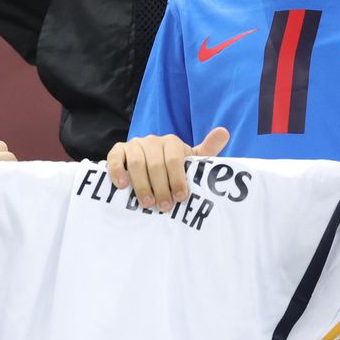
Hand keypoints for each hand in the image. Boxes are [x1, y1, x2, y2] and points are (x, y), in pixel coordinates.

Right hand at [106, 127, 229, 212]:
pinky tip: (123, 186)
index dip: (177, 179)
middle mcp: (153, 141)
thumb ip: (208, 150)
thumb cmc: (173, 167)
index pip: (175, 159)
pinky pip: (115, 158)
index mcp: (172, 142)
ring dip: (142, 185)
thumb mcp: (191, 160)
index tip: (180, 198)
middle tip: (164, 207)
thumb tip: (224, 132)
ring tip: (147, 204)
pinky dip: (118, 172)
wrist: (148, 163)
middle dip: (161, 188)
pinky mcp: (118, 150)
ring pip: (136, 163)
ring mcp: (135, 144)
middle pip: (155, 164)